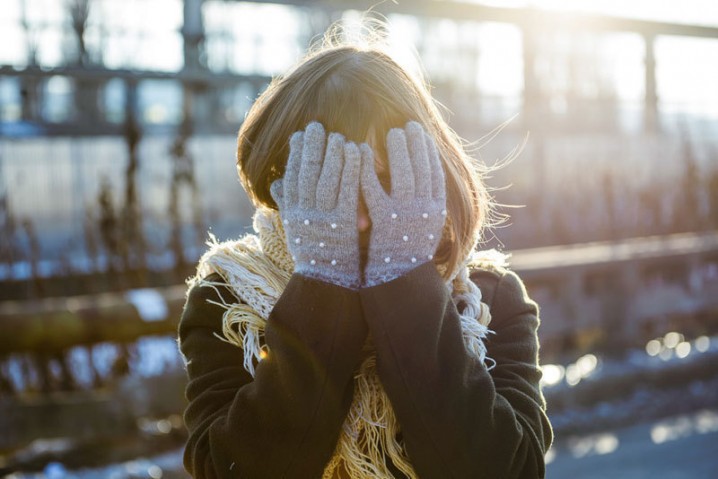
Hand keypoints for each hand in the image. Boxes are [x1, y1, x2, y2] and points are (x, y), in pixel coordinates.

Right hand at [271, 122, 361, 288]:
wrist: (327, 283)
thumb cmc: (314, 255)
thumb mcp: (295, 229)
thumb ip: (287, 204)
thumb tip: (274, 182)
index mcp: (292, 213)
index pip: (291, 176)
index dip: (295, 154)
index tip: (300, 135)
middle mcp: (304, 213)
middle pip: (306, 173)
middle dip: (311, 147)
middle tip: (317, 125)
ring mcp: (323, 218)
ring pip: (325, 178)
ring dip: (331, 154)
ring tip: (337, 135)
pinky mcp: (343, 222)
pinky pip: (346, 190)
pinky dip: (350, 168)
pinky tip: (355, 151)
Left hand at [360, 121, 446, 286]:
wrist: (399, 281)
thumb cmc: (408, 253)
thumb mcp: (425, 227)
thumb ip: (425, 204)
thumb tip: (423, 180)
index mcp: (437, 211)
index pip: (436, 173)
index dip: (429, 151)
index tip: (422, 133)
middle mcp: (425, 211)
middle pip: (423, 168)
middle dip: (416, 144)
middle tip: (408, 125)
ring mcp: (406, 215)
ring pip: (404, 175)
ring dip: (399, 151)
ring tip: (393, 133)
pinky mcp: (384, 221)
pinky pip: (375, 188)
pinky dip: (368, 168)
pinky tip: (361, 151)